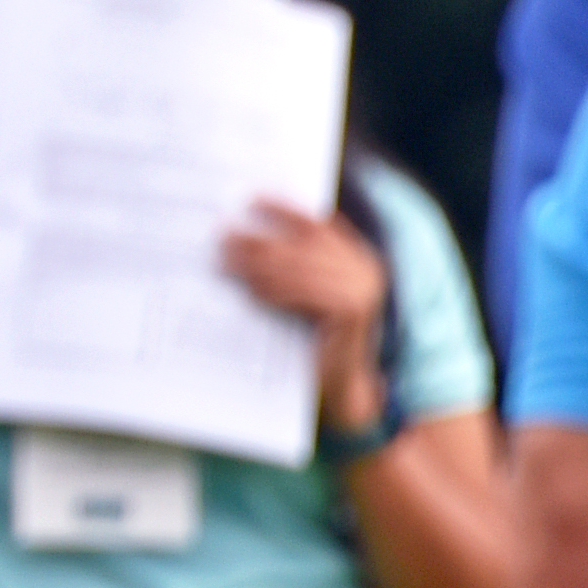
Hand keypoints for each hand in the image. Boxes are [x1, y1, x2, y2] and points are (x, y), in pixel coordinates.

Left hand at [220, 200, 392, 434]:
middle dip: (259, 240)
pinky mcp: (353, 310)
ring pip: (300, 266)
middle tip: (222, 238)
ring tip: (227, 262)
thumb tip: (240, 233)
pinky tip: (252, 290)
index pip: (316, 223)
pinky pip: (306, 292)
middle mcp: (365, 268)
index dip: (284, 208)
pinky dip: (276, 289)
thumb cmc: (312, 340)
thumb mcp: (301, 296)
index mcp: (356, 257)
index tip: (250, 199)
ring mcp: (364, 288)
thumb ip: (290, 265)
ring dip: (259, 263)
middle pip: (303, 243)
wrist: (341, 389)